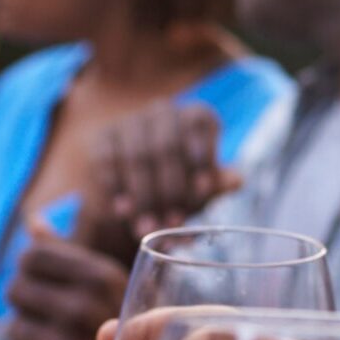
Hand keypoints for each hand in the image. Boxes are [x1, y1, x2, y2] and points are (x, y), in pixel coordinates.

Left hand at [5, 228, 127, 339]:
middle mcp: (82, 308)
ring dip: (29, 331)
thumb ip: (65, 249)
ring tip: (57, 335)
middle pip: (15, 289)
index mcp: (99, 276)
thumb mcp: (105, 278)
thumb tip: (32, 220)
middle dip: (27, 297)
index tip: (43, 276)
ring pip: (12, 327)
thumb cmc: (120, 319)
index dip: (31, 266)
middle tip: (49, 307)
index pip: (31, 257)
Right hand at [76, 102, 239, 252]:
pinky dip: (116, 190)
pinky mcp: (103, 138)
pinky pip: (108, 162)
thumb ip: (218, 182)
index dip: (202, 158)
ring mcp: (130, 121)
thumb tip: (236, 181)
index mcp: (196, 115)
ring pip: (137, 158)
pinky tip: (123, 213)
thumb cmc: (182, 183)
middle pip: (166, 146)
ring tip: (149, 228)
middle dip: (171, 189)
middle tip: (173, 222)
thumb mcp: (202, 185)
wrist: (137, 188)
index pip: (200, 125)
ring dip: (144, 197)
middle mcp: (163, 111)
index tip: (204, 192)